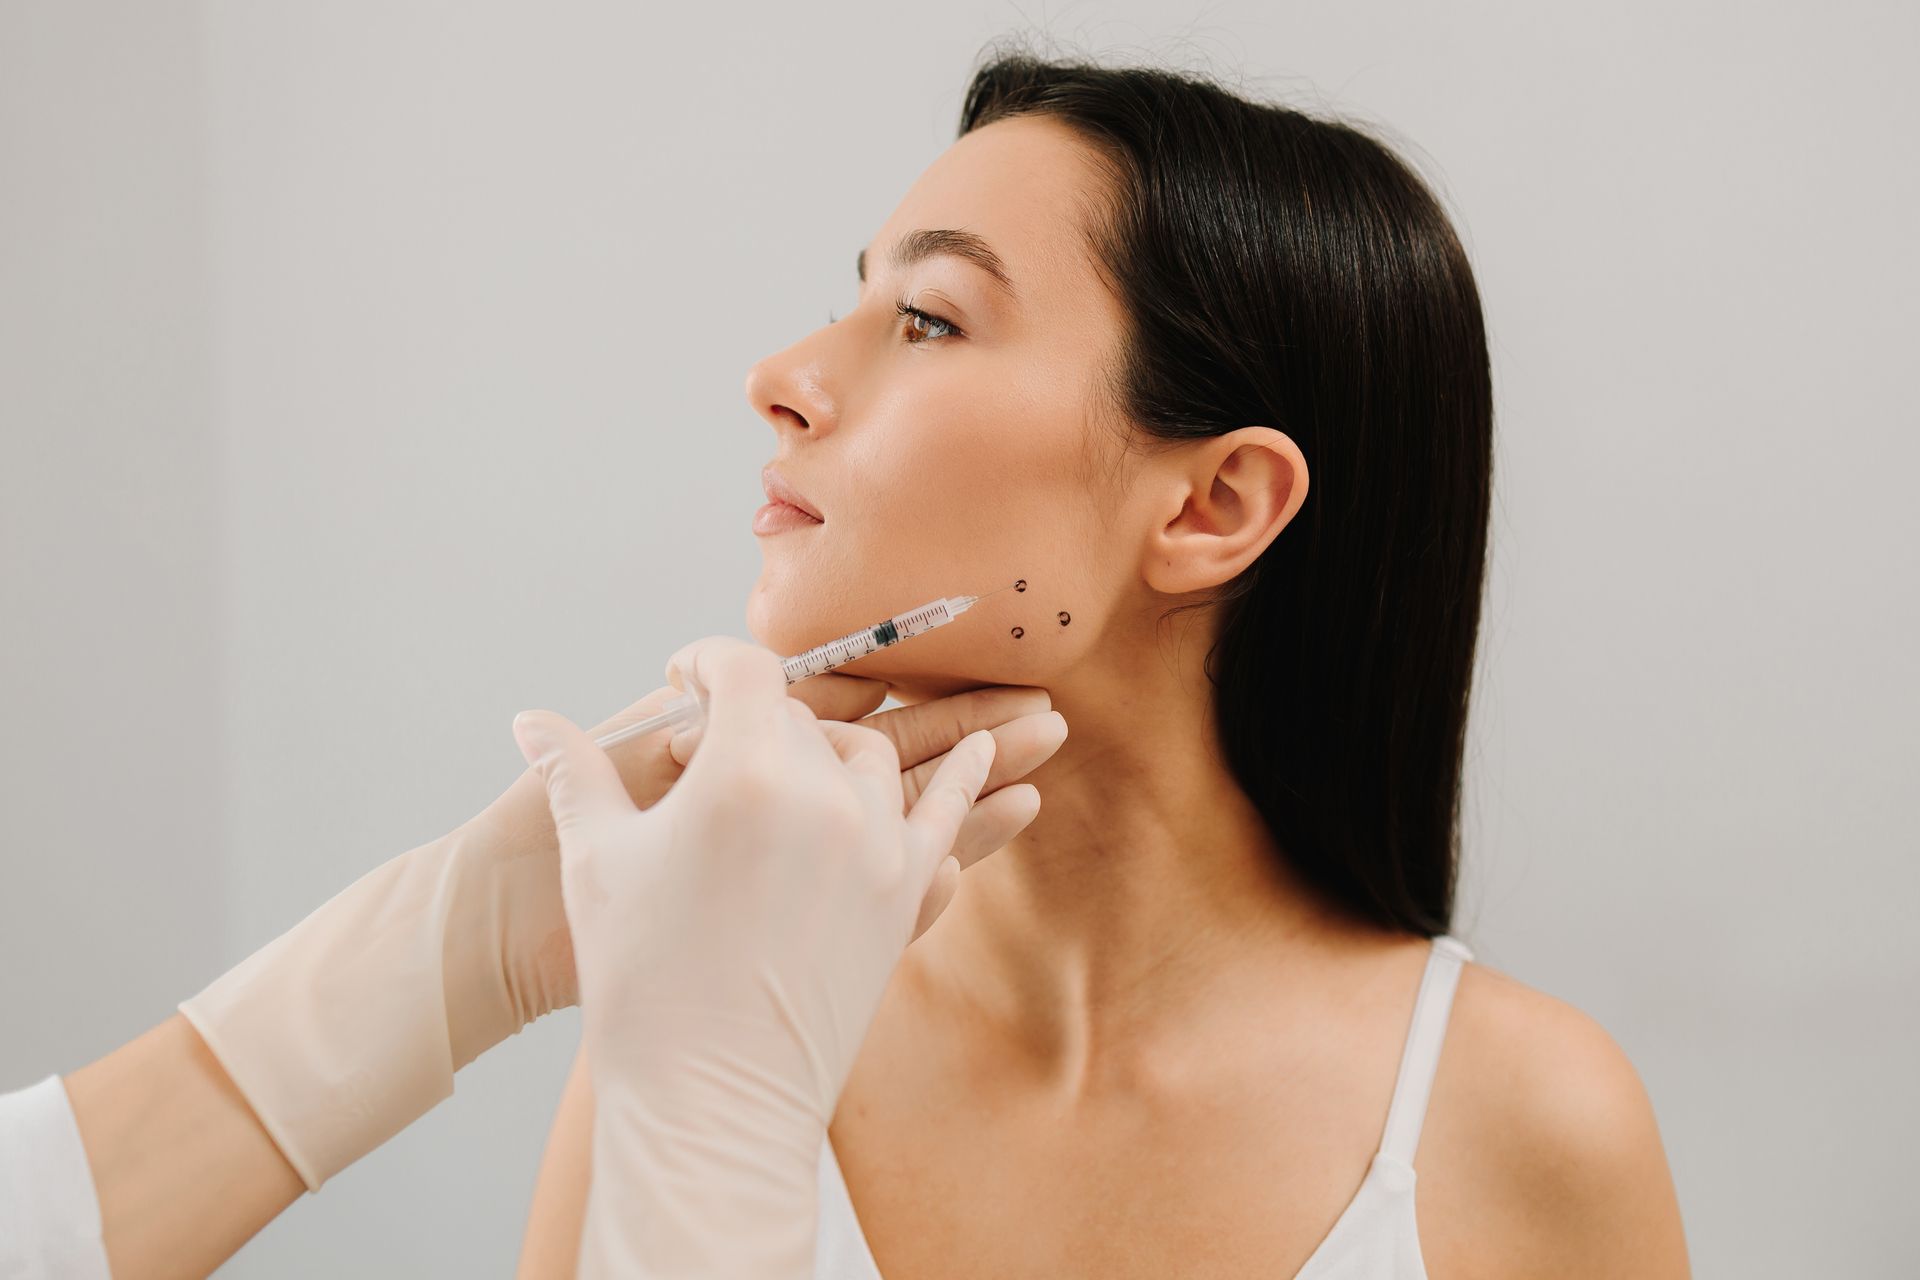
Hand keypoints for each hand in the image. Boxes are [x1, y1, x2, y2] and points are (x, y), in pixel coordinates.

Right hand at [512, 638, 1021, 1278]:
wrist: (708, 1099)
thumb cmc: (639, 981)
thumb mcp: (596, 861)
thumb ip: (572, 773)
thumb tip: (528, 720)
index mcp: (742, 772)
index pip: (743, 671)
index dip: (708, 663)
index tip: (685, 678)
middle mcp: (824, 794)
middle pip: (802, 718)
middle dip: (758, 720)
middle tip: (720, 745)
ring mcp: (878, 843)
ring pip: (872, 754)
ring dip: (838, 747)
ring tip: (810, 756)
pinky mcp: (905, 894)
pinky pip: (950, 816)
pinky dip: (971, 782)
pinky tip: (991, 759)